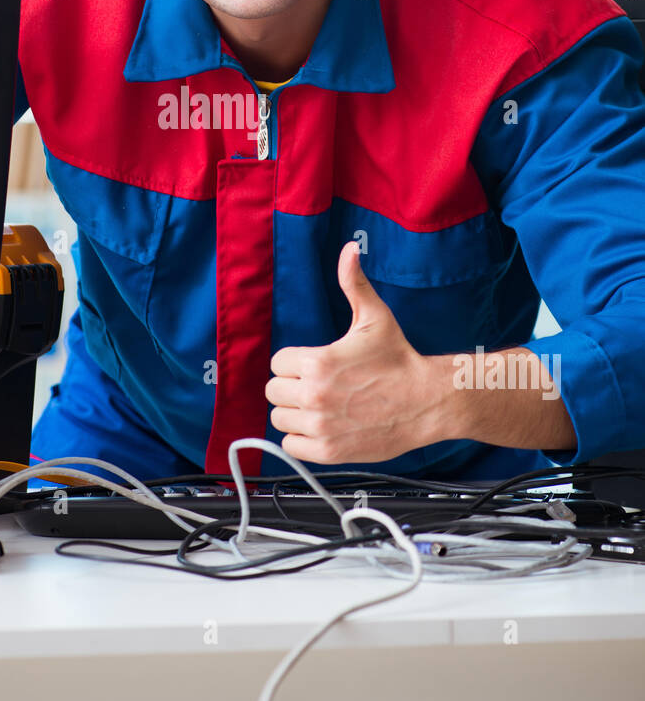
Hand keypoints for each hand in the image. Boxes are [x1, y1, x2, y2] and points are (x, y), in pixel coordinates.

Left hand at [265, 241, 446, 463]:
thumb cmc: (399, 359)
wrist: (427, 401)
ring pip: (280, 419)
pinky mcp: (328, 451)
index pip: (277, 363)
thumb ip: (353, 283)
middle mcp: (314, 395)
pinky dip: (301, 439)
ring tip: (321, 406)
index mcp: (317, 362)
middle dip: (292, 387)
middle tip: (318, 385)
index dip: (294, 363)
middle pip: (273, 391)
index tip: (315, 365)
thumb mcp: (374, 317)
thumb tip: (350, 249)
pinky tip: (322, 427)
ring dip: (296, 413)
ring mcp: (320, 426)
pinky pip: (290, 447)